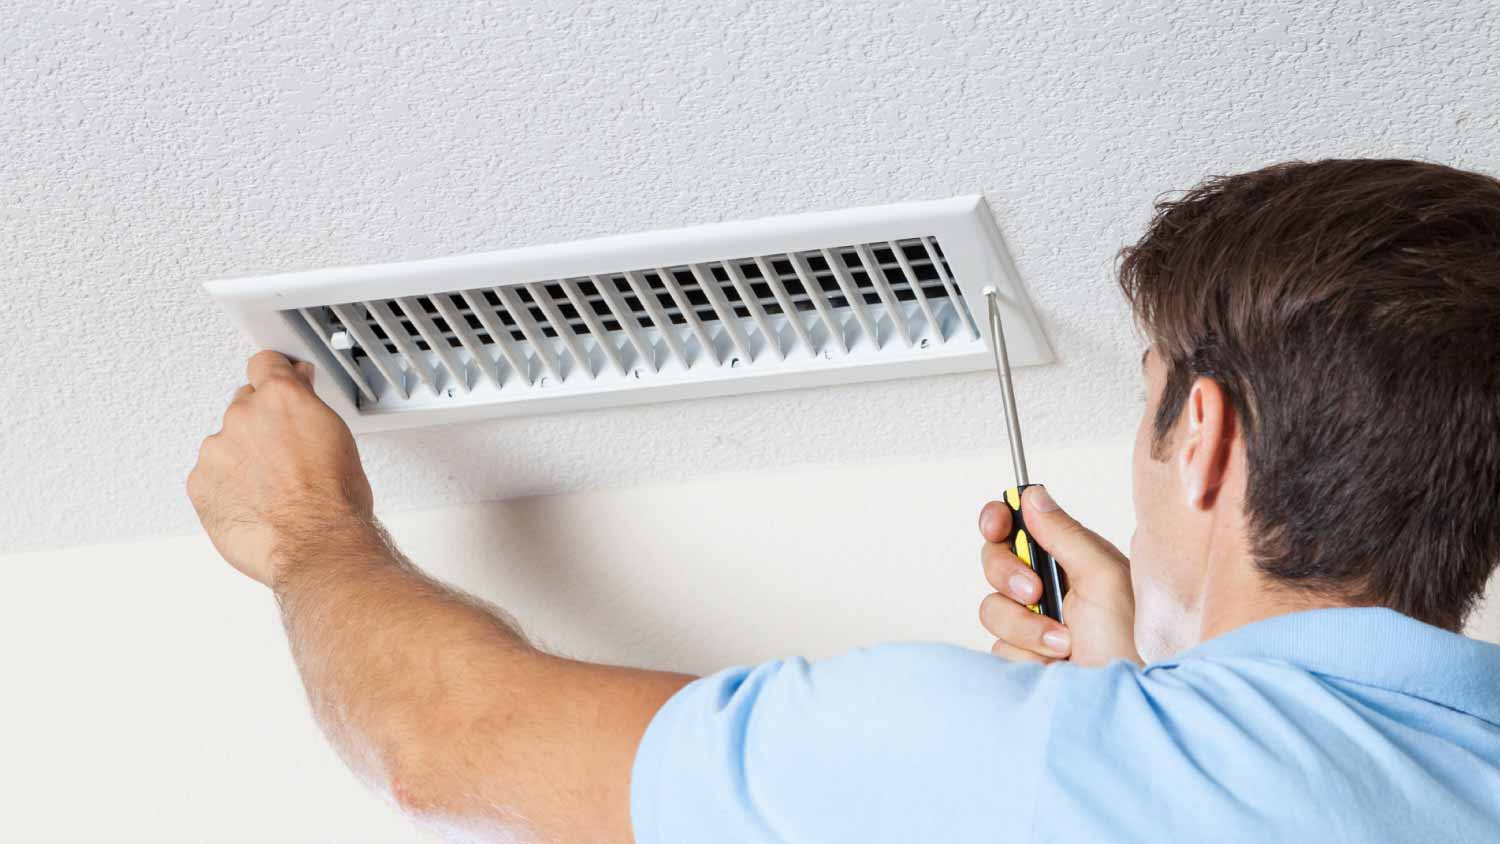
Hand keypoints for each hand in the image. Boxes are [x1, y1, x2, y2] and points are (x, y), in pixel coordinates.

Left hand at [188, 351, 374, 587]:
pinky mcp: (199, 483)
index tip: (275, 379)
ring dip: (242, 460)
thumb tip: (303, 400)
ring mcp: (217, 449)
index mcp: (281, 397)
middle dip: (261, 425)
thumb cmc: (334, 501)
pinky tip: (254, 504)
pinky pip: (210, 477)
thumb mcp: (338, 438)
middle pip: (244, 406)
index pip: (265, 363)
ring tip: (271, 489)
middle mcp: (244, 415)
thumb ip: (309, 410)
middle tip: (283, 454)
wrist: (315, 545)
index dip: (274, 374)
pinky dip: (226, 488)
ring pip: (226, 445)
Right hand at [978, 486, 1140, 666]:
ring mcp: (1029, 621)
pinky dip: (1027, 652)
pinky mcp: (1019, 653)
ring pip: (992, 606)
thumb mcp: (1104, 577)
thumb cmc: (1125, 643)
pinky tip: (1055, 663)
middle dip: (1008, 574)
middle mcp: (1046, 586)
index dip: (999, 520)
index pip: (1019, 526)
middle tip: (1035, 591)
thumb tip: (1032, 495)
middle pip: (994, 560)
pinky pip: (997, 643)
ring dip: (1026, 626)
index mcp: (1069, 558)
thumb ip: (1065, 534)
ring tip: (1063, 643)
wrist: (1116, 702)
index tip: (996, 525)